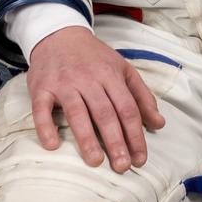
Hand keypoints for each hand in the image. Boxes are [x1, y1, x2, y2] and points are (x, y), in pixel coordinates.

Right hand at [25, 25, 164, 172]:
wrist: (59, 35)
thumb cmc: (93, 57)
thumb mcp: (123, 69)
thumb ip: (142, 96)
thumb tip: (159, 124)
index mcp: (111, 75)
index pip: (127, 108)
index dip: (135, 135)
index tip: (139, 158)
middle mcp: (88, 79)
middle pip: (105, 113)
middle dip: (115, 141)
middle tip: (122, 167)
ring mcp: (64, 83)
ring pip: (77, 112)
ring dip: (86, 138)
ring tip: (95, 161)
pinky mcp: (42, 88)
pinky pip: (42, 109)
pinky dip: (46, 127)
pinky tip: (52, 145)